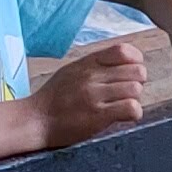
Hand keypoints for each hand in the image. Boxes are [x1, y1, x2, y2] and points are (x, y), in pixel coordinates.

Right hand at [33, 35, 149, 145]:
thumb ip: (95, 65)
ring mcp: (95, 95)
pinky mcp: (97, 116)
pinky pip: (131, 108)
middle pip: (136, 71)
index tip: (129, 73)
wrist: (34, 120)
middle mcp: (92, 76)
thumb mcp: (71, 71)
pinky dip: (134, 114)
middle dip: (137, 83)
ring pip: (135, 89)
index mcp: (87, 63)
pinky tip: (123, 117)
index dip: (135, 62)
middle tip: (126, 94)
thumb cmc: (53, 98)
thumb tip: (121, 63)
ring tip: (121, 106)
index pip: (123, 50)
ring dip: (134, 99)